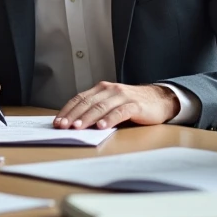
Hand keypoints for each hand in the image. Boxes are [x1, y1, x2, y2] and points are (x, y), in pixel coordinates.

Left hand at [54, 82, 178, 129]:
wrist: (160, 100)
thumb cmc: (132, 104)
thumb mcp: (111, 104)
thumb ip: (96, 110)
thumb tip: (74, 124)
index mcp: (101, 89)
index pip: (80, 99)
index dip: (67, 110)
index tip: (57, 122)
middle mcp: (110, 90)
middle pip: (87, 103)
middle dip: (73, 115)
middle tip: (63, 126)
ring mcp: (122, 96)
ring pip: (101, 107)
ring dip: (87, 118)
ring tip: (77, 127)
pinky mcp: (135, 105)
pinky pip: (119, 112)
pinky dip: (109, 119)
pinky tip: (102, 127)